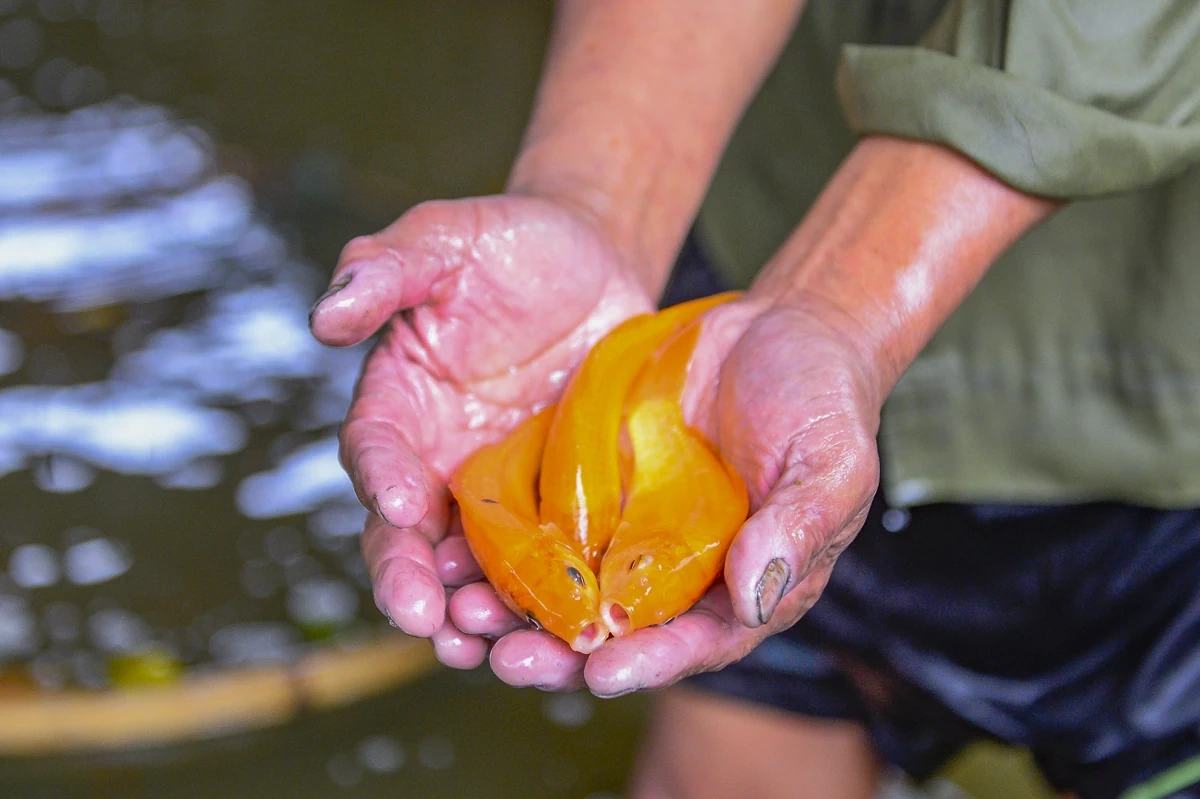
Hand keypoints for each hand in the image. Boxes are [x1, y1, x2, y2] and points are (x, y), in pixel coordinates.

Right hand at [309, 195, 651, 663]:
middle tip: (427, 622)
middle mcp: (439, 461)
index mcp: (400, 404)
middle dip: (411, 582)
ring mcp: (499, 492)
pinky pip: (546, 565)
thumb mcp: (447, 236)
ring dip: (475, 613)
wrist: (596, 263)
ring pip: (472, 570)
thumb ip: (386, 268)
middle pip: (409, 536)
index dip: (382, 480)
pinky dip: (546, 603)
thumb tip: (326, 317)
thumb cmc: (512, 244)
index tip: (404, 504)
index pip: (373, 452)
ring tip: (492, 646)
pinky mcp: (560, 506)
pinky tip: (564, 633)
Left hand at [448, 294, 882, 693]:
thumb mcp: (829, 461)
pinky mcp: (594, 485)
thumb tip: (753, 597)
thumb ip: (798, 527)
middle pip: (615, 632)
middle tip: (508, 658)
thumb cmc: (821, 401)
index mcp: (741, 586)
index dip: (649, 661)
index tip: (602, 673)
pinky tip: (459, 549)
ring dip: (516, 608)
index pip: (694, 642)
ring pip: (567, 586)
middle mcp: (677, 571)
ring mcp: (630, 529)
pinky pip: (544, 522)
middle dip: (561, 652)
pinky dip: (504, 542)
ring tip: (466, 613)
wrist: (779, 329)